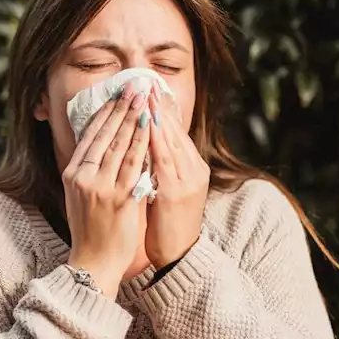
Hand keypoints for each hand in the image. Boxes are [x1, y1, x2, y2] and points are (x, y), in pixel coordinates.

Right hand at [63, 85, 151, 297]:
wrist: (94, 261)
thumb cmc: (91, 229)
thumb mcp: (81, 195)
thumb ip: (90, 170)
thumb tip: (101, 144)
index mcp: (72, 174)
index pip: (89, 135)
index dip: (105, 112)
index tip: (116, 93)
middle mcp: (83, 176)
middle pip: (104, 134)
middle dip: (121, 107)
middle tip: (134, 86)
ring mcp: (100, 186)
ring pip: (119, 144)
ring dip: (133, 117)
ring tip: (144, 97)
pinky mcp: (118, 197)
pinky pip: (133, 164)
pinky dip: (142, 142)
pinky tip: (150, 126)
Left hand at [145, 89, 209, 267]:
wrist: (179, 257)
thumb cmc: (169, 225)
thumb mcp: (167, 190)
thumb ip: (161, 167)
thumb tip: (145, 144)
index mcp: (192, 168)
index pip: (177, 132)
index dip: (164, 109)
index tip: (151, 88)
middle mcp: (194, 170)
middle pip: (176, 131)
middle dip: (160, 106)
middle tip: (146, 82)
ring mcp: (187, 180)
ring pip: (171, 141)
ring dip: (158, 117)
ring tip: (146, 95)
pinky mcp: (177, 192)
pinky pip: (165, 160)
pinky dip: (156, 141)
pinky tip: (147, 126)